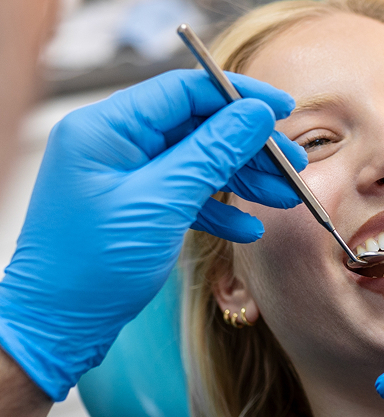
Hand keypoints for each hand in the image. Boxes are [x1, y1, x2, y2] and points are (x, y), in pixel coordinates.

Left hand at [0, 69, 305, 400]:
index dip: (239, 96)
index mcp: (107, 128)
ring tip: (285, 197)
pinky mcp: (134, 205)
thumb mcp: (162, 203)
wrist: (57, 326)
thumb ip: (212, 152)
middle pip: (197, 126)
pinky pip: (185, 193)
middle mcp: (113, 143)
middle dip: (248, 146)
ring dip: (242, 178)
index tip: (282, 110)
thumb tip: (255, 115)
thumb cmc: (93, 265)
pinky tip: (247, 228)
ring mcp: (123, 175)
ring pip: (197, 161)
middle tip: (293, 164)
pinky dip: (218, 207)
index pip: (184, 90)